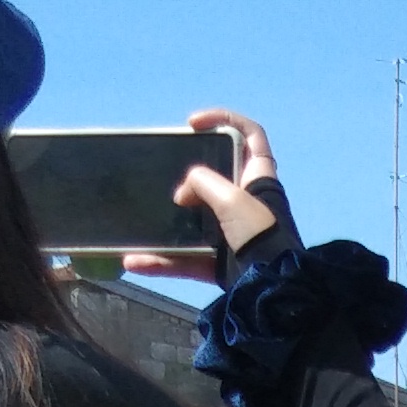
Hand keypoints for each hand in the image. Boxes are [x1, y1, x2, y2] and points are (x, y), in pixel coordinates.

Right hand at [123, 106, 293, 283]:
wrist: (271, 287)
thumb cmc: (260, 234)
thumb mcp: (231, 198)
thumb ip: (204, 182)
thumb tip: (183, 192)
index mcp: (258, 177)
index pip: (249, 134)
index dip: (224, 120)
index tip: (194, 124)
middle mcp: (245, 202)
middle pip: (214, 177)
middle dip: (188, 176)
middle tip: (166, 174)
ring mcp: (231, 232)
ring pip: (193, 221)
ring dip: (167, 225)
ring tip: (142, 224)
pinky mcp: (220, 260)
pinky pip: (185, 258)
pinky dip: (162, 261)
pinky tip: (136, 261)